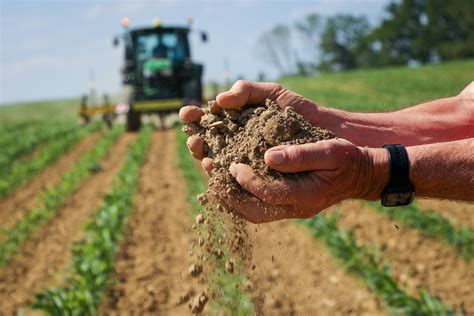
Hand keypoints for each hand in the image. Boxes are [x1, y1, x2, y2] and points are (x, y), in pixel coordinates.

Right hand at [179, 80, 327, 172]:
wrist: (328, 132)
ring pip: (221, 165)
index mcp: (237, 123)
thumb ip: (247, 91)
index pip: (210, 121)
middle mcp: (239, 144)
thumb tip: (219, 100)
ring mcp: (248, 162)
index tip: (186, 114)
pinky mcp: (261, 179)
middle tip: (194, 138)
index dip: (195, 118)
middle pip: (210, 145)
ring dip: (209, 161)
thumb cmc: (300, 112)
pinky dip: (228, 179)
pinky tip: (223, 175)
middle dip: (198, 141)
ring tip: (205, 157)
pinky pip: (239, 182)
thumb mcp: (272, 95)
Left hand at [221, 138, 388, 222]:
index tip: (232, 164)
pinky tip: (229, 176)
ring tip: (214, 172)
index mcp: (306, 196)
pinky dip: (240, 194)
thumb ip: (302, 155)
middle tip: (212, 170)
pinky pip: (257, 205)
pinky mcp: (286, 203)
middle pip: (253, 211)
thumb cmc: (348, 160)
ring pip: (252, 211)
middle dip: (229, 193)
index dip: (247, 181)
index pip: (268, 195)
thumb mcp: (331, 151)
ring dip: (230, 195)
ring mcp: (290, 208)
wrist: (360, 175)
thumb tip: (268, 156)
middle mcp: (294, 208)